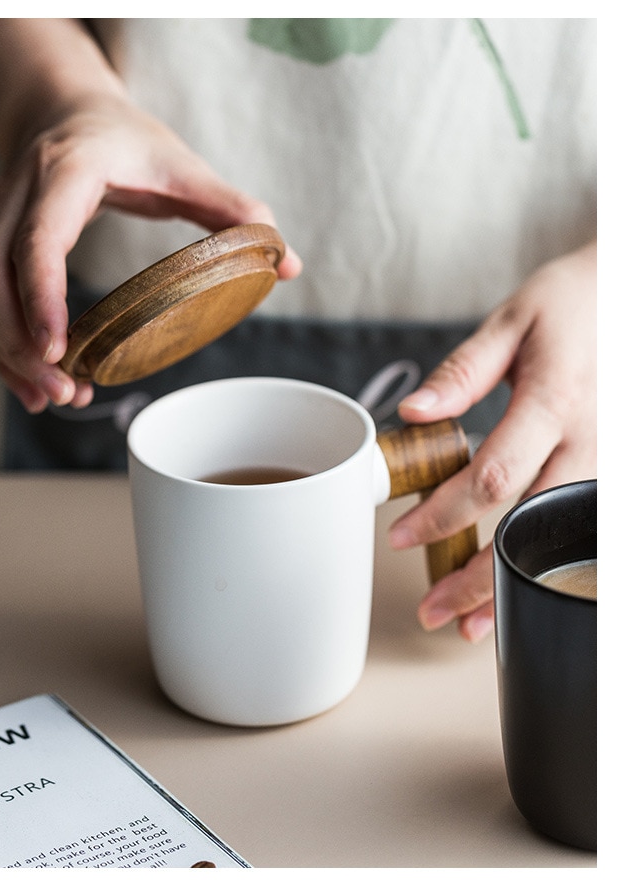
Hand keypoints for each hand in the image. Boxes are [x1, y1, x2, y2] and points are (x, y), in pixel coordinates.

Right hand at [0, 93, 301, 412]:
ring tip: (55, 399)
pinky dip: (2, 350)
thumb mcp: (183, 166)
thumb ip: (234, 210)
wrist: (64, 112)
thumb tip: (288, 263)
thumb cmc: (126, 142)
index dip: (41, 294)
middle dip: (21, 344)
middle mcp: (19, 197)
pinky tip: (33, 388)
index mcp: (67, 172)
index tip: (58, 347)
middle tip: (65, 392)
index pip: (39, 238)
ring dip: (9, 356)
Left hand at [390, 239, 596, 641]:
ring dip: (515, 586)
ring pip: (560, 542)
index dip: (444, 515)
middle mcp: (590, 441)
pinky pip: (580, 530)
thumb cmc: (575, 303)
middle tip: (434, 611)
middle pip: (529, 527)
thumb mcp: (513, 322)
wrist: (631, 291)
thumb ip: (462, 372)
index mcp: (555, 401)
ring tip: (473, 624)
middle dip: (477, 578)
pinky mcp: (615, 471)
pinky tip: (520, 586)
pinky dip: (548, 565)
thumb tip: (414, 416)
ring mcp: (611, 461)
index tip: (401, 535)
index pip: (492, 477)